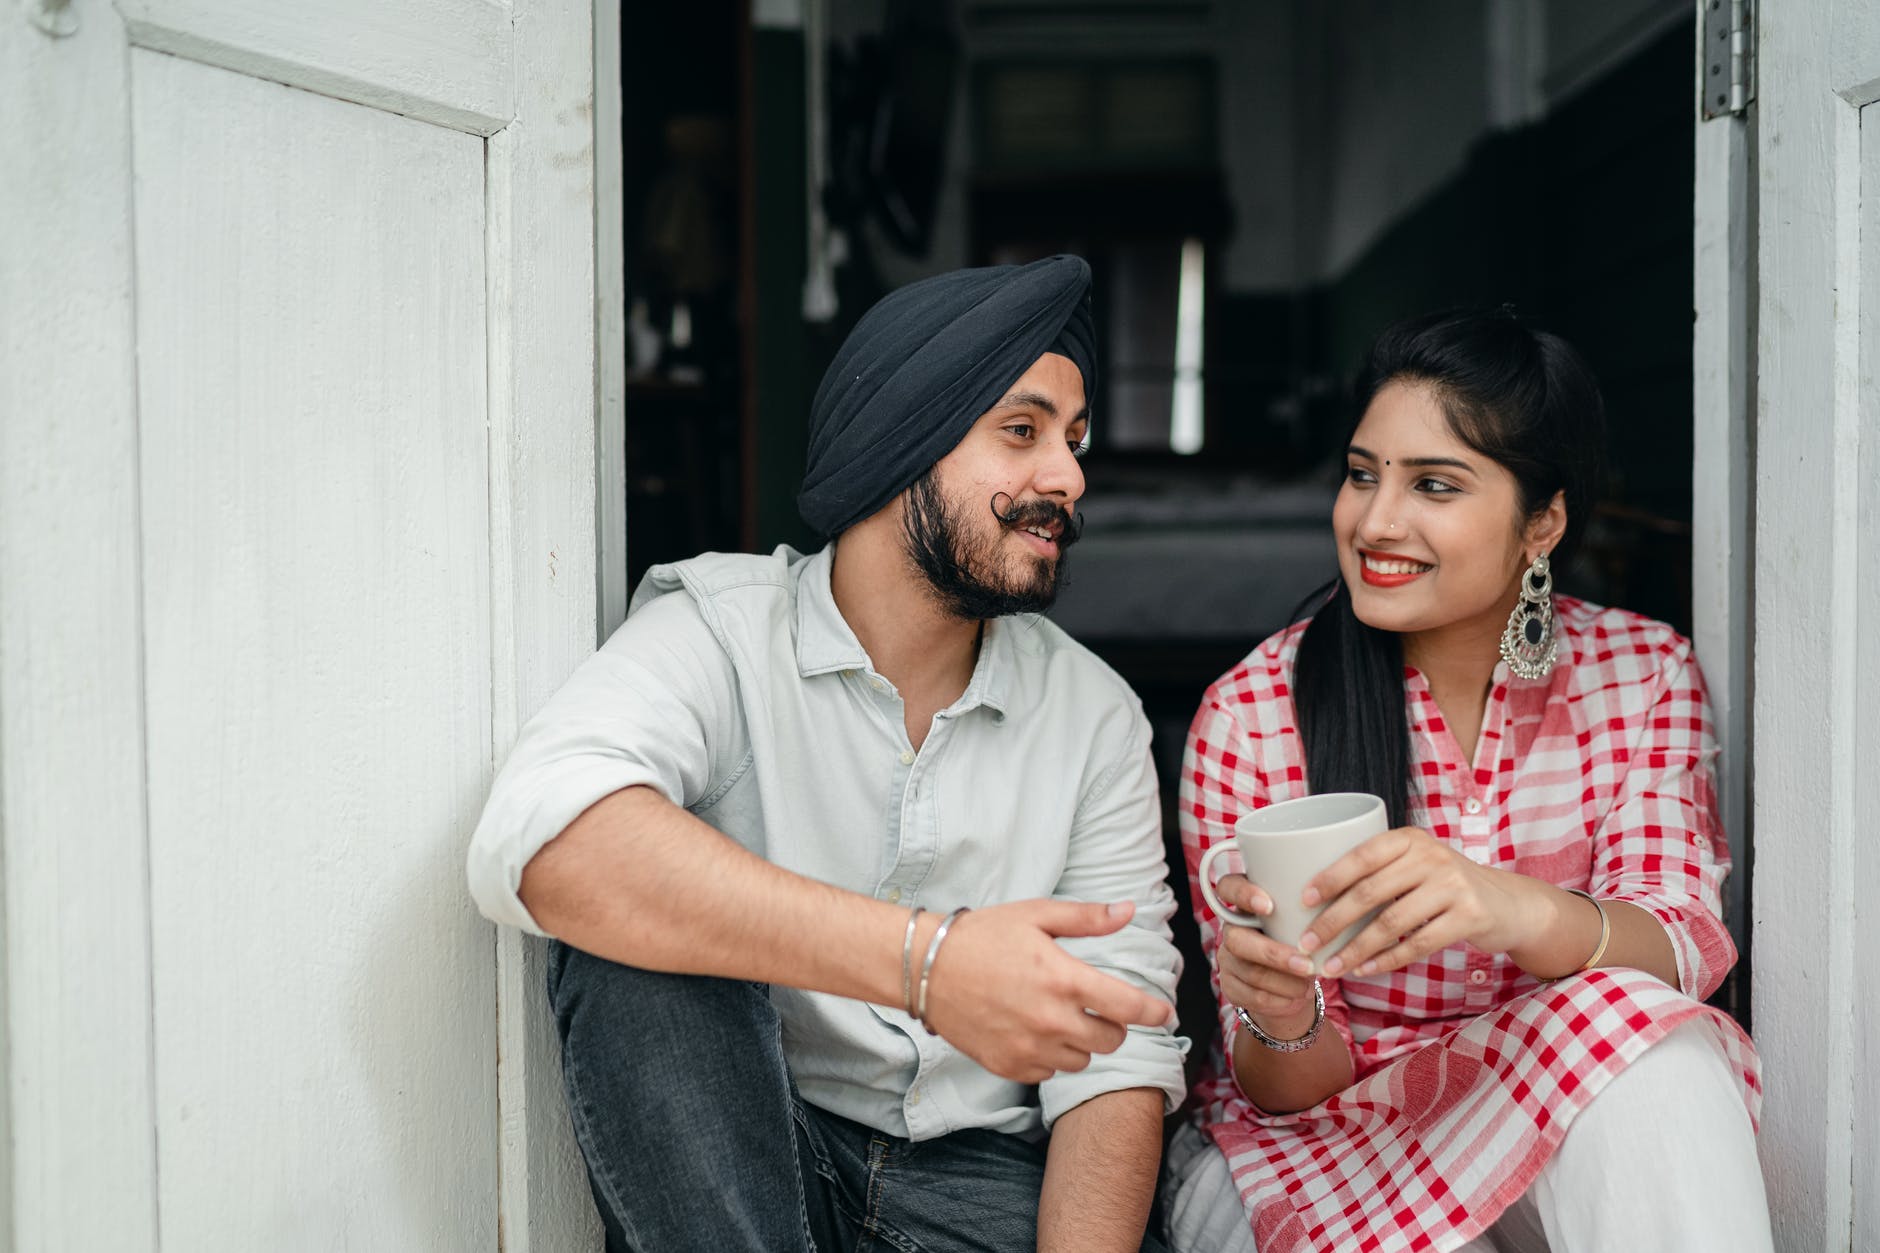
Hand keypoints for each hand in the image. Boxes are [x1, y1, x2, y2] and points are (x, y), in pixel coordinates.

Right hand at [920, 900, 1174, 1084]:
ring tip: (1057, 1016)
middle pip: (1111, 1040)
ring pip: (1082, 1059)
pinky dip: (1050, 1056)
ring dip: (1080, 1041)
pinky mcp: (1009, 1066)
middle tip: (1096, 1006)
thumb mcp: (1036, 916)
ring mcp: (1030, 1048)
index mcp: (1064, 979)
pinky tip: (1033, 1032)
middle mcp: (1052, 1020)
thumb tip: (1129, 911)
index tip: (1164, 1014)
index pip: (1129, 1008)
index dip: (1155, 1013)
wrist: (925, 969)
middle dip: (1112, 1024)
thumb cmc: (982, 936)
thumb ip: (1087, 918)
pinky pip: (1049, 1072)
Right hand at [1210, 873, 1319, 1038]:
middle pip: (1237, 939)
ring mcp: (1227, 959)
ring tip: (1309, 986)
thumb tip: (1334, 908)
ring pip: (1250, 972)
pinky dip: (1280, 1000)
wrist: (1293, 983)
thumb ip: (1306, 910)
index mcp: (1246, 903)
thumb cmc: (1303, 940)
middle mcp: (1231, 929)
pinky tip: (1297, 998)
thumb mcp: (1304, 920)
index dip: (1243, 895)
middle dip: (1274, 954)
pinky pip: (1252, 996)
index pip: (1229, 888)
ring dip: (1285, 982)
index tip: (1269, 906)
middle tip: (1307, 965)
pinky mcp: (1231, 986)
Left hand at [1298, 826, 1530, 977]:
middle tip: (1306, 945)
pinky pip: (1417, 944)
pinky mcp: (1469, 916)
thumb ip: (1380, 871)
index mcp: (1409, 839)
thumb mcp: (1417, 864)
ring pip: (1390, 923)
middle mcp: (1431, 856)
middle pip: (1369, 893)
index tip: (1302, 901)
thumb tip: (1316, 896)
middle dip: (1332, 922)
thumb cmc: (1445, 885)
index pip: (1361, 855)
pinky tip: (1364, 971)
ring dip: (1354, 950)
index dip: (1329, 878)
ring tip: (1330, 968)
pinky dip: (1386, 961)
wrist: (1508, 903)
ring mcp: (1453, 886)